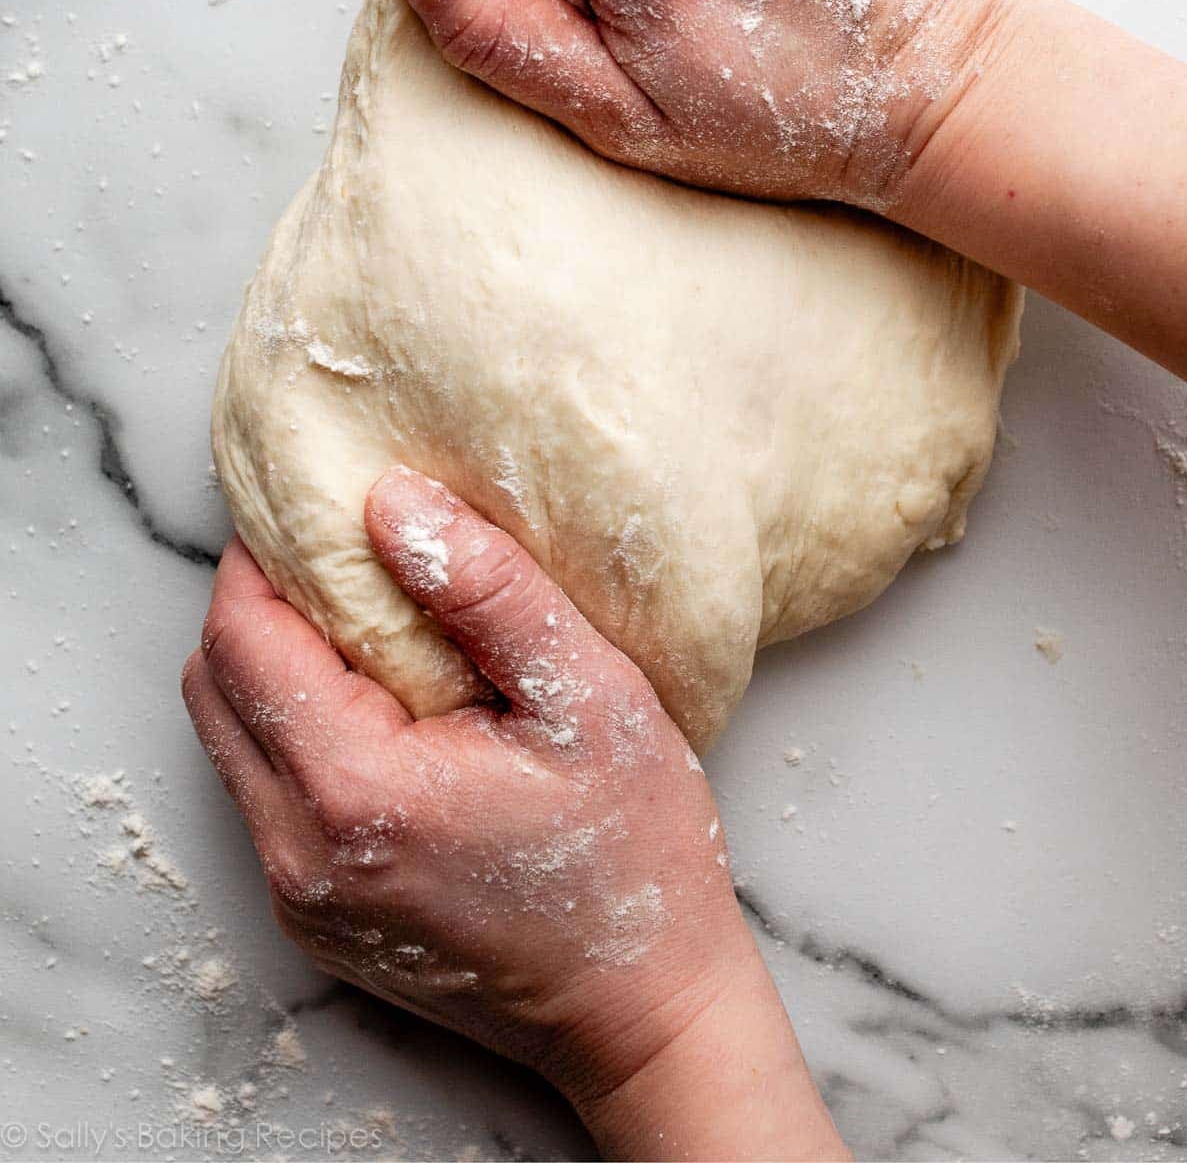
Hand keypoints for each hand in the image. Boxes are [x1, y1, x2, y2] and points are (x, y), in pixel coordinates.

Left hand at [182, 467, 846, 1159]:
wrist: (645, 1015)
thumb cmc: (634, 859)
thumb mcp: (588, 696)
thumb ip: (488, 589)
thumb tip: (393, 500)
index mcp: (354, 791)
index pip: (242, 637)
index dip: (263, 556)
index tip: (319, 504)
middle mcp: (299, 852)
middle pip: (214, 685)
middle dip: (260, 604)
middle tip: (344, 556)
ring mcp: (298, 894)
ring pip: (231, 738)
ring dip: (276, 666)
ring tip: (371, 625)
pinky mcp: (314, 914)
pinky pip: (267, 792)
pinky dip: (298, 728)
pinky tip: (385, 705)